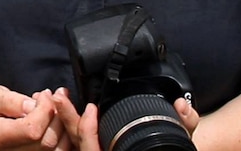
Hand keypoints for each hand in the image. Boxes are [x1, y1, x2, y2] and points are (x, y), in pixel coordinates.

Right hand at [0, 85, 71, 149]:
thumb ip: (11, 101)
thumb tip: (33, 106)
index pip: (32, 130)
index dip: (44, 109)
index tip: (44, 93)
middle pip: (48, 142)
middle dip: (58, 115)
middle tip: (56, 95)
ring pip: (58, 148)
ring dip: (65, 123)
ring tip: (59, 103)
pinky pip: (59, 148)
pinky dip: (66, 132)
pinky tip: (60, 115)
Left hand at [54, 89, 199, 150]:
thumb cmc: (170, 147)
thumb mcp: (181, 136)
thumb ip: (184, 122)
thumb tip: (182, 104)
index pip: (93, 150)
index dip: (88, 131)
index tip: (91, 108)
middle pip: (78, 145)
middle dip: (66, 120)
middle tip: (60, 96)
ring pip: (72, 143)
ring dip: (62, 119)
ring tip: (56, 96)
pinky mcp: (94, 146)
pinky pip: (75, 141)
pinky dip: (66, 124)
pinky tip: (61, 106)